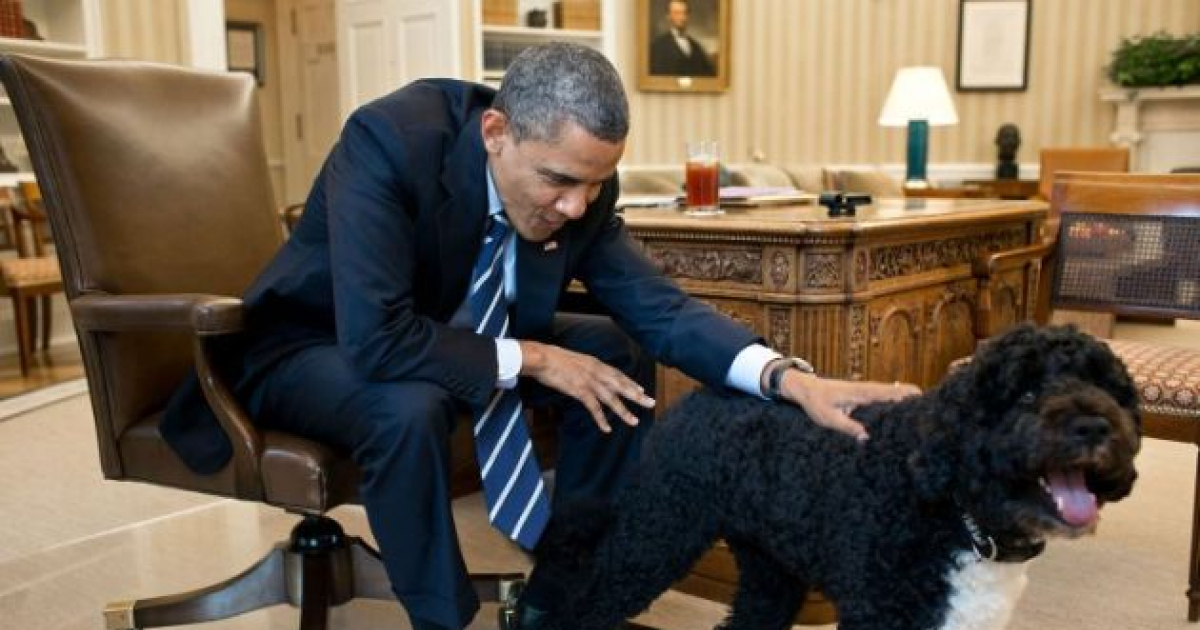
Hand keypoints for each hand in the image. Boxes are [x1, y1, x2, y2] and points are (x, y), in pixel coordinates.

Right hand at [518, 340, 655, 432]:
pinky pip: (594, 407)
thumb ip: (585, 367)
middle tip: (651, 403)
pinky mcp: (579, 390)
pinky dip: (601, 419)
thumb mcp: (575, 360)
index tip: (642, 390)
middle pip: (621, 385)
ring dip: (623, 411)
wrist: (542, 357)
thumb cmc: (554, 359)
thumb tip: (589, 373)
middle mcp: (596, 371)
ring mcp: (589, 381)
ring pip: (611, 398)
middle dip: (637, 395)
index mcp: (595, 363)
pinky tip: (607, 428)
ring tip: (634, 422)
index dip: (630, 383)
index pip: (618, 374)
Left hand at [777, 370, 919, 441]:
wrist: (806, 389)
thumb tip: (867, 439)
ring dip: (908, 402)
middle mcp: (869, 390)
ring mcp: (868, 392)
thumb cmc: (817, 403)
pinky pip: (885, 398)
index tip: (928, 403)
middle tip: (934, 415)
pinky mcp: (865, 396)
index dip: (911, 396)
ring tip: (925, 417)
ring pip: (894, 395)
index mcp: (864, 393)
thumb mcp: (829, 419)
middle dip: (916, 400)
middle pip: (899, 392)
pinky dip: (897, 403)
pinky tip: (905, 416)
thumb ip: (848, 428)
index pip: (893, 392)